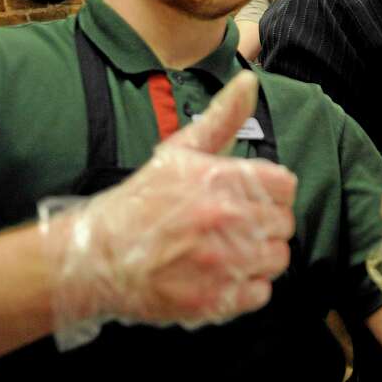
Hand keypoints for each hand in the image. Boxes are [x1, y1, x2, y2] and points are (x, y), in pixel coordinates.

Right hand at [39, 71, 297, 349]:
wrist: (95, 255)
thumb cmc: (142, 201)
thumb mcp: (179, 151)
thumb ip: (222, 117)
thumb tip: (250, 80)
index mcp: (221, 179)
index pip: (285, 185)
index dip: (271, 191)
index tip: (251, 198)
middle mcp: (225, 220)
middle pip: (284, 223)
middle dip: (265, 223)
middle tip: (234, 226)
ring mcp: (220, 263)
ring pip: (277, 259)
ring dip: (259, 256)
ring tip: (229, 251)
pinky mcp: (213, 300)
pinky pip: (260, 293)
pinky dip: (247, 288)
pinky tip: (222, 276)